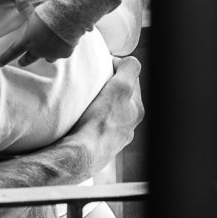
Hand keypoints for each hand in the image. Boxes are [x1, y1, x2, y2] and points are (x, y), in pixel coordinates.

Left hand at [0, 11, 74, 66]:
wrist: (68, 19)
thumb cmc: (48, 15)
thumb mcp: (34, 11)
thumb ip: (24, 8)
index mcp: (27, 41)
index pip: (12, 52)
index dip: (4, 58)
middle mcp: (38, 50)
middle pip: (28, 59)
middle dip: (24, 61)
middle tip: (21, 62)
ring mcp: (51, 53)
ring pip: (46, 58)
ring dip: (45, 55)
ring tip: (46, 52)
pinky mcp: (64, 53)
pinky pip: (60, 53)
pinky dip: (61, 49)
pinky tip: (63, 43)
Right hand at [64, 56, 143, 173]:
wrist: (79, 156)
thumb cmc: (100, 122)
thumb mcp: (120, 87)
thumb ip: (129, 69)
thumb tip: (129, 62)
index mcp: (137, 111)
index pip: (132, 79)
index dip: (117, 68)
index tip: (102, 67)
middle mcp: (128, 126)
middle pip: (120, 96)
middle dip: (107, 87)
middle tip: (92, 83)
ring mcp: (113, 138)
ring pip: (107, 112)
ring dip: (98, 104)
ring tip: (84, 101)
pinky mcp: (97, 147)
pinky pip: (95, 127)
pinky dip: (89, 120)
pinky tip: (79, 120)